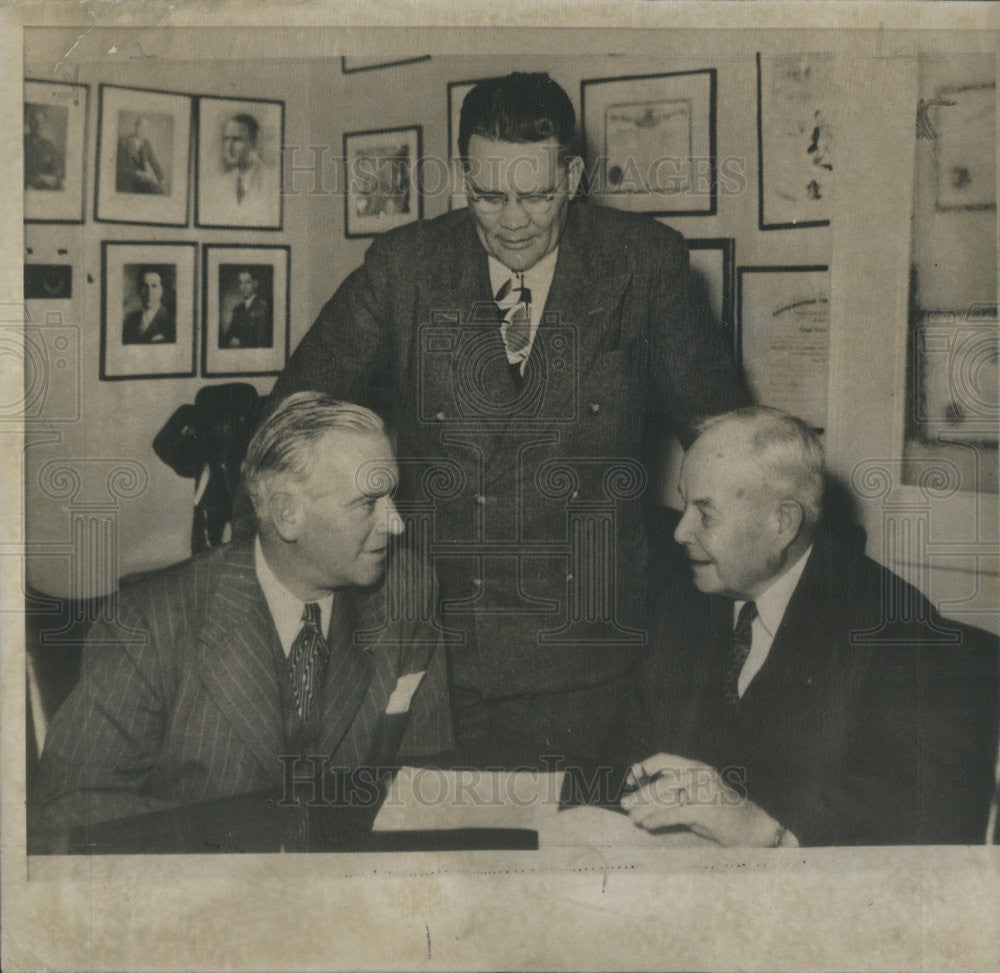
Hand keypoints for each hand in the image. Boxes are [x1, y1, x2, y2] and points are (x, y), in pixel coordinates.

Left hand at [620, 752, 797, 847]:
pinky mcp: (706, 810)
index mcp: (696, 767)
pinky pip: (674, 813)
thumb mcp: (696, 796)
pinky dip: (657, 819)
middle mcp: (700, 774)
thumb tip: (641, 794)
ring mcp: (705, 791)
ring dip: (645, 809)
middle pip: (662, 782)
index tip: (630, 778)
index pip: (664, 759)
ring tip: (633, 817)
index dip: (645, 767)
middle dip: (641, 794)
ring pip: (666, 799)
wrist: (752, 827)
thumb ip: (674, 792)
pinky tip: (647, 824)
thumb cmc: (721, 812)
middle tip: (625, 803)